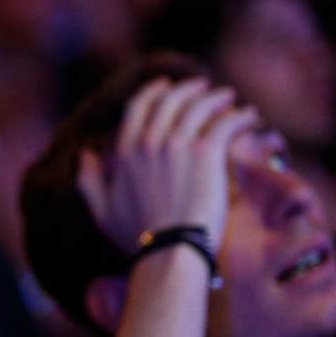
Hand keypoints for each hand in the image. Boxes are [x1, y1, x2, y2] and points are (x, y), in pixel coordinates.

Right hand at [77, 77, 258, 255]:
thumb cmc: (136, 238)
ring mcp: (178, 144)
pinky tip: (249, 116)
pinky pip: (226, 122)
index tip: (165, 85)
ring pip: (200, 105)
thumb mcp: (102, 210)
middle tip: (204, 87)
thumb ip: (89, 180)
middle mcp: (150, 140)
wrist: (169, 251)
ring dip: (216, 97)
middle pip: (171, 100)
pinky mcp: (207, 152)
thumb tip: (86, 154)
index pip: (139, 107)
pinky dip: (239, 116)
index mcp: (125, 151)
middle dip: (188, 88)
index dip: (154, 91)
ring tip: (229, 98)